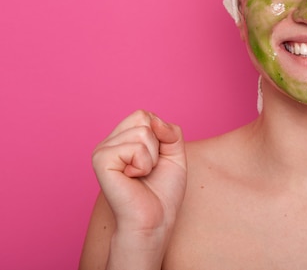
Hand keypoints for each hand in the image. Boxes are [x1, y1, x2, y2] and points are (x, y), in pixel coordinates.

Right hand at [92, 110, 186, 235]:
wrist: (155, 221)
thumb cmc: (163, 192)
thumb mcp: (175, 154)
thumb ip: (170, 131)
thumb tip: (153, 120)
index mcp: (123, 139)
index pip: (146, 115)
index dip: (161, 135)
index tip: (157, 159)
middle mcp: (110, 141)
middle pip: (143, 118)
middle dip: (157, 144)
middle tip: (148, 168)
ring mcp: (103, 150)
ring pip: (142, 132)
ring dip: (151, 157)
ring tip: (141, 174)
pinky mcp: (101, 160)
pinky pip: (135, 147)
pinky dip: (143, 164)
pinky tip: (132, 178)